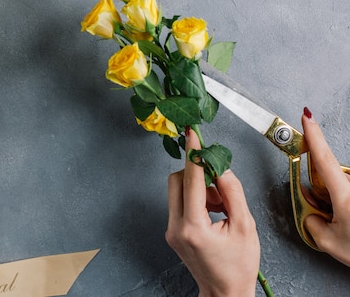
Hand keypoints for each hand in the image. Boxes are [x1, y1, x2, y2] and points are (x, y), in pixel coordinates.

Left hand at [166, 128, 259, 296]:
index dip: (193, 155)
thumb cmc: (238, 266)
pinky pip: (179, 202)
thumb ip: (233, 192)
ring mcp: (171, 230)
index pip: (190, 180)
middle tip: (220, 186)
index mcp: (194, 227)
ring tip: (221, 206)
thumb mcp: (246, 227)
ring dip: (198, 188)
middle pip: (177, 181)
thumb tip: (222, 168)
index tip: (192, 135)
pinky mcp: (172, 231)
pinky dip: (195, 199)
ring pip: (177, 190)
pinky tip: (213, 213)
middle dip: (197, 174)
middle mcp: (176, 227)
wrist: (225, 293)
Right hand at [302, 110, 349, 265]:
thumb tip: (310, 214)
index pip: (323, 158)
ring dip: (339, 202)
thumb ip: (312, 222)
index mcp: (345, 196)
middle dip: (323, 190)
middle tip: (325, 214)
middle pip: (331, 176)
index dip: (313, 135)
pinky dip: (348, 207)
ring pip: (344, 187)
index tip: (306, 116)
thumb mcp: (330, 243)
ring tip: (345, 224)